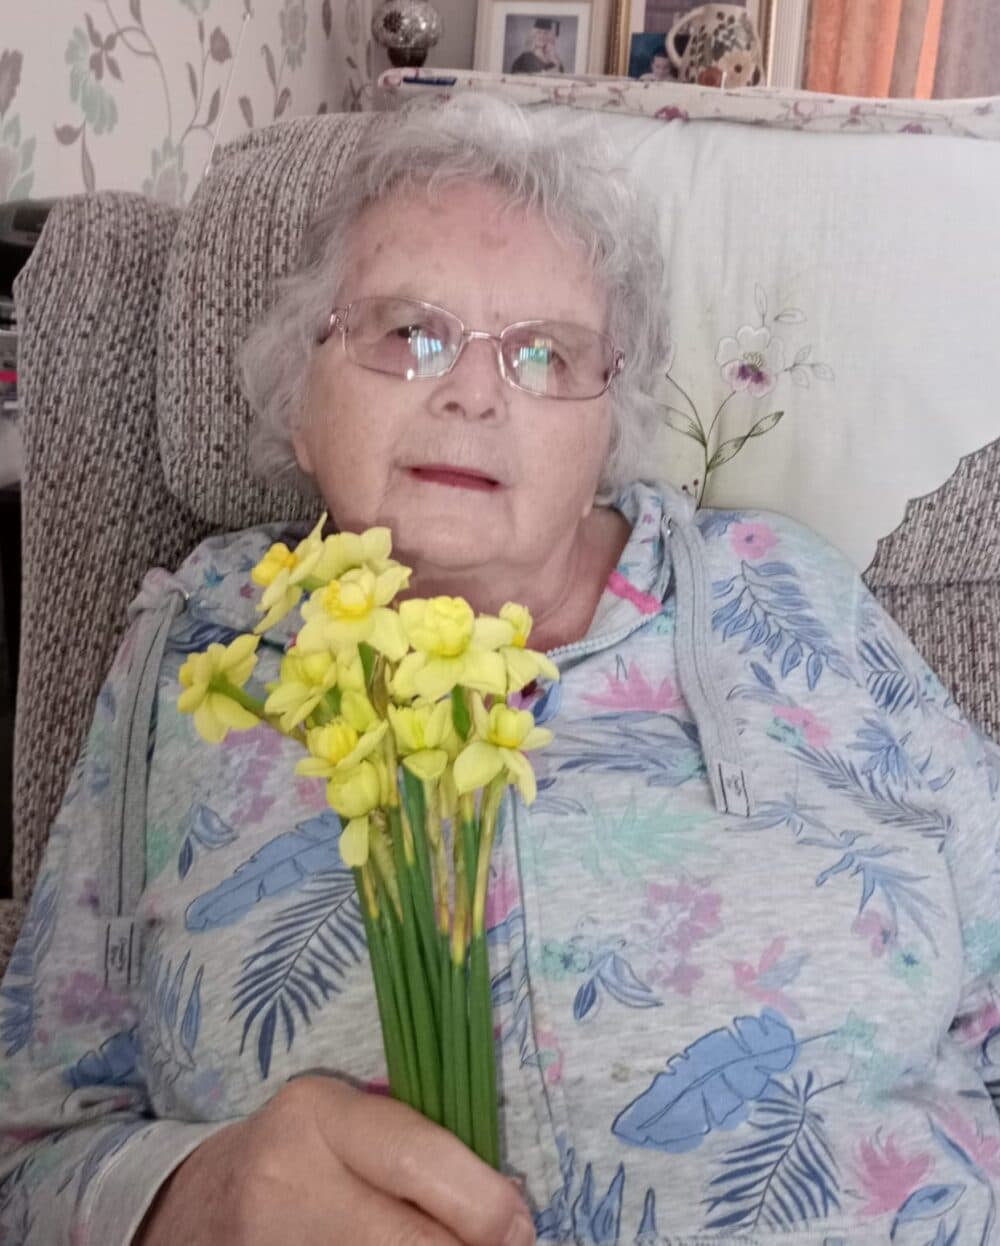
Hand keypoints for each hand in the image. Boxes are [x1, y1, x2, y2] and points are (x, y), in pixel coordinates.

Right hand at [134, 1075, 533, 1245]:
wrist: (201, 1204)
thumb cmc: (302, 1152)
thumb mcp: (348, 1123)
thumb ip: (416, 1146)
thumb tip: (508, 1207)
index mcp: (317, 1114)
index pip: (417, 1161)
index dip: (482, 1203)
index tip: (520, 1223)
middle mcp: (286, 1181)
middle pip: (408, 1241)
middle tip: (504, 1245)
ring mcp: (274, 1245)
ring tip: (452, 1244)